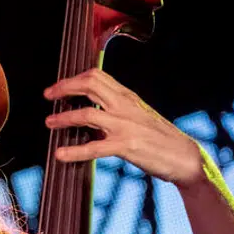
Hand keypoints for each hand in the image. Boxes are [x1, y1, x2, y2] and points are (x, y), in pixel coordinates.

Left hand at [44, 67, 209, 187]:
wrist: (185, 157)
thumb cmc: (160, 138)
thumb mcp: (138, 116)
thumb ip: (117, 109)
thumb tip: (92, 110)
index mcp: (127, 97)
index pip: (97, 76)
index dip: (73, 79)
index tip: (58, 87)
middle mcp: (125, 106)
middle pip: (90, 84)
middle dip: (64, 87)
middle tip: (48, 96)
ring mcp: (125, 126)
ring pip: (87, 114)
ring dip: (63, 118)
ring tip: (49, 123)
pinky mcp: (126, 146)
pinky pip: (94, 147)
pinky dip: (74, 151)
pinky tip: (60, 155)